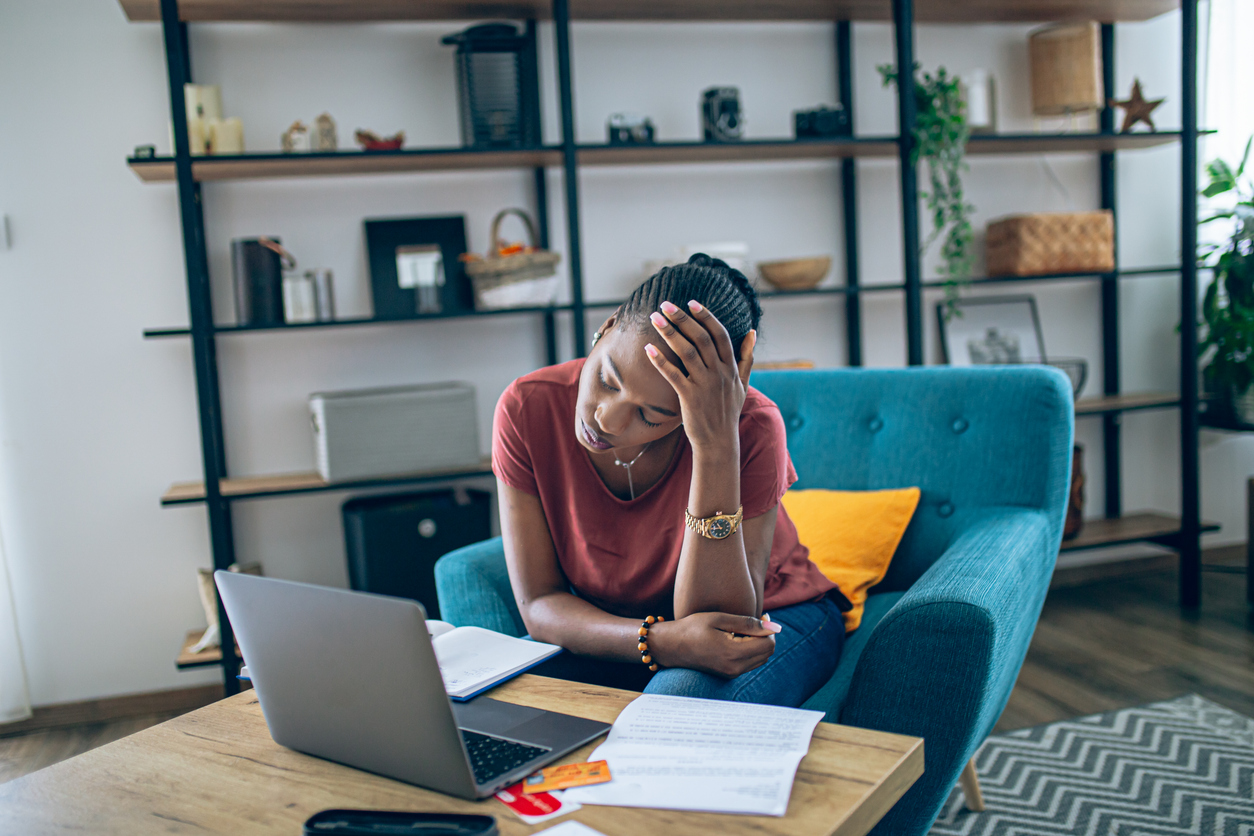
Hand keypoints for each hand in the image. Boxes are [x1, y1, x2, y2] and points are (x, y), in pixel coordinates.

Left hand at [645, 301, 755, 452]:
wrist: (719, 442)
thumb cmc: (728, 412)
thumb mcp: (743, 384)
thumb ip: (747, 357)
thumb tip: (753, 332)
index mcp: (731, 367)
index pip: (720, 334)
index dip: (706, 316)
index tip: (691, 302)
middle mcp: (720, 373)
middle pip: (701, 338)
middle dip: (682, 318)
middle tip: (665, 304)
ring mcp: (705, 385)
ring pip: (687, 351)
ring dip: (669, 332)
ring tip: (654, 318)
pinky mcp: (690, 398)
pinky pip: (673, 374)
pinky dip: (660, 360)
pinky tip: (648, 348)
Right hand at [648, 611, 779, 678]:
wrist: (670, 646)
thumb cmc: (692, 628)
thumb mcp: (720, 619)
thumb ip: (748, 623)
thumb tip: (775, 627)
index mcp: (733, 653)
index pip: (768, 644)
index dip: (769, 628)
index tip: (761, 616)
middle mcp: (735, 668)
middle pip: (767, 653)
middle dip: (765, 636)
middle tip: (754, 621)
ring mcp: (732, 674)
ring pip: (761, 659)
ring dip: (759, 643)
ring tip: (743, 629)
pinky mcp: (728, 674)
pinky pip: (750, 663)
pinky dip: (751, 650)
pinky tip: (737, 638)